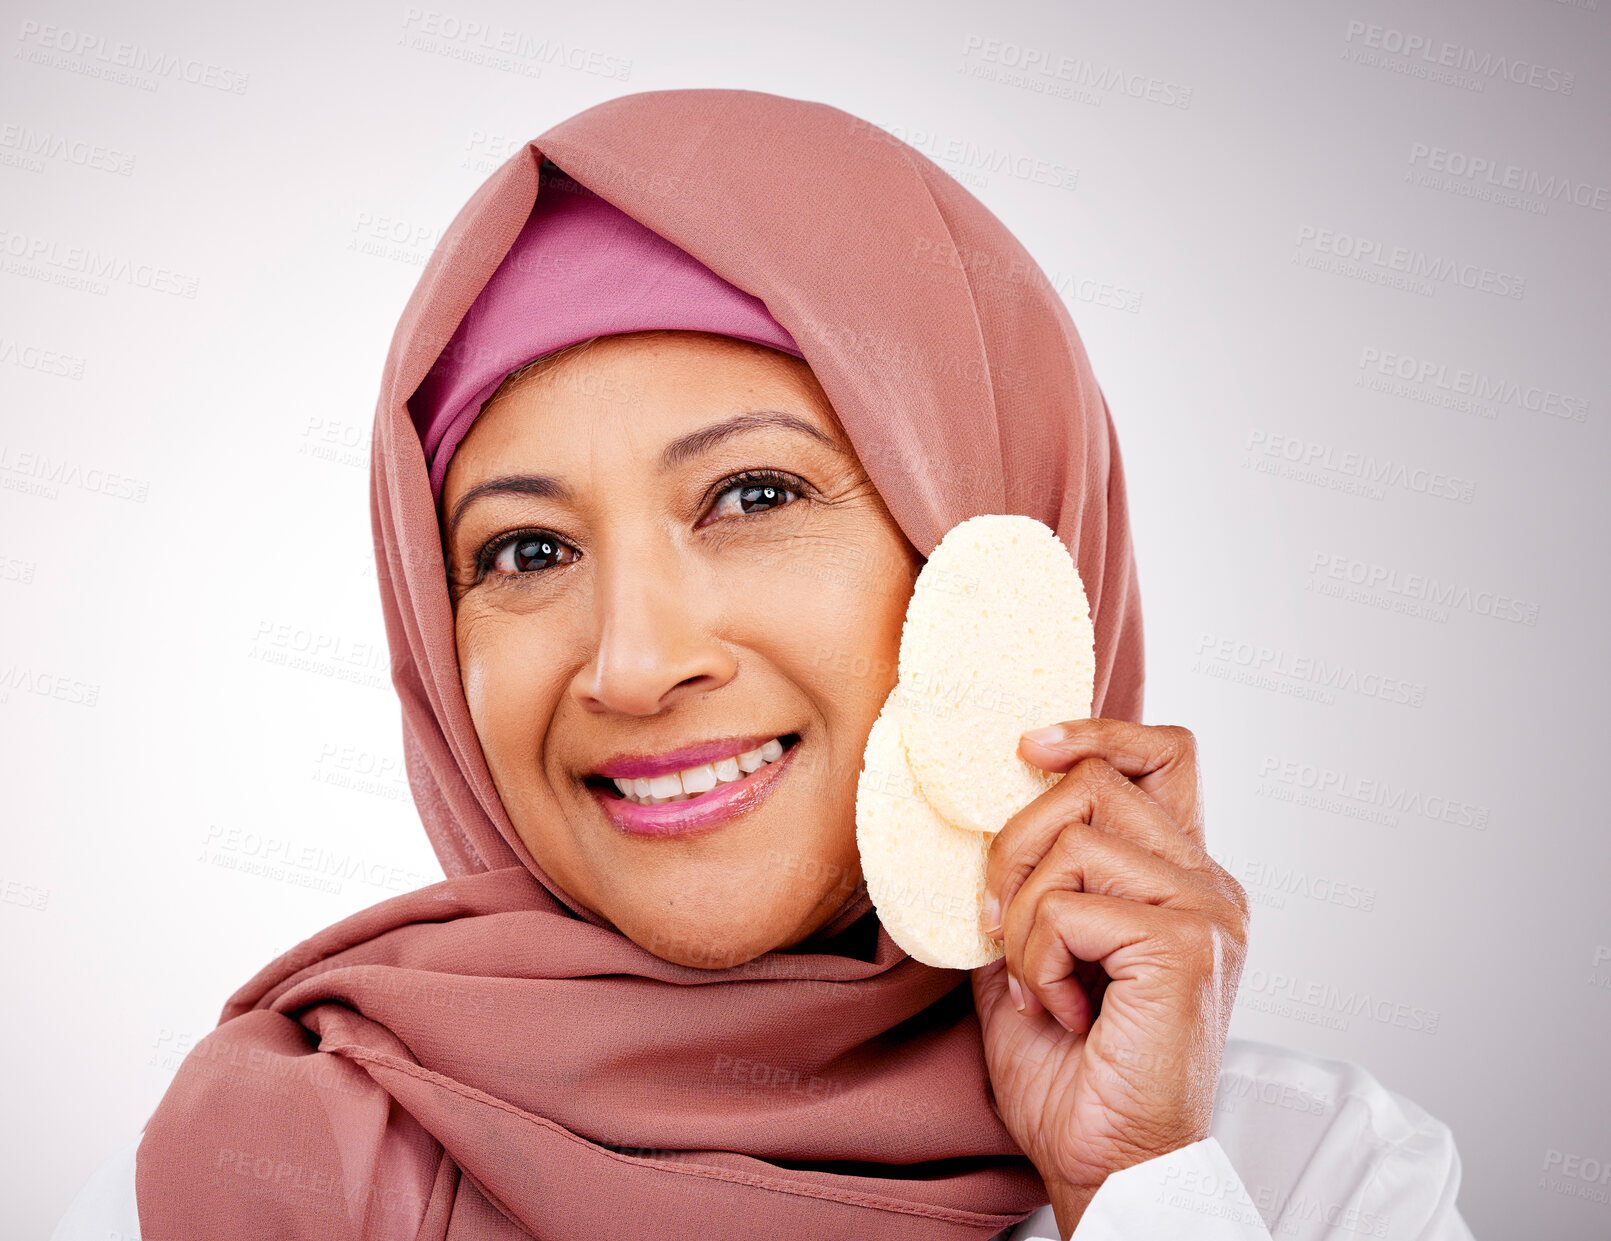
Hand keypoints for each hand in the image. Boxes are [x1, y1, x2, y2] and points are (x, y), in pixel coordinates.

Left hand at [969, 719, 1249, 1237]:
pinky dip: (1037, 958)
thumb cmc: (1074, 1074)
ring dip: (1022, 915)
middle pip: (1096, 779)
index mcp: (1182, 878)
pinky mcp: (1188, 945)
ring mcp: (1206, 910)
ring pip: (1073, 838)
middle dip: (1016, 845)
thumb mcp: (1034, 955)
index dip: (1095, 730)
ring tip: (1041, 981)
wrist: (1108, 1162)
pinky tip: (1063, 1008)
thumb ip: (1030, 884)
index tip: (1027, 750)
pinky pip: (1070, 905)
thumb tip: (983, 822)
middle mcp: (1207, 883)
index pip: (1164, 753)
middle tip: (1003, 925)